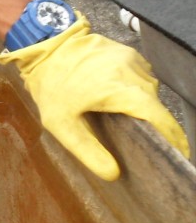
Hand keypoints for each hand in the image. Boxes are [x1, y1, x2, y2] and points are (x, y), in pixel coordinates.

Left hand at [0, 17, 189, 180]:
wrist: (44, 48)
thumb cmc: (51, 87)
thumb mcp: (62, 125)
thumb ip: (87, 151)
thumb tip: (113, 174)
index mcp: (123, 91)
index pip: (161, 119)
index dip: (173, 140)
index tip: (177, 157)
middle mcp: (135, 73)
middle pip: (155, 107)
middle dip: (153, 127)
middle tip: (143, 146)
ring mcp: (134, 59)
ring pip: (148, 91)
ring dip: (141, 107)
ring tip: (125, 123)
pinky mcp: (128, 53)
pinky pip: (140, 78)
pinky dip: (133, 91)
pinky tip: (115, 101)